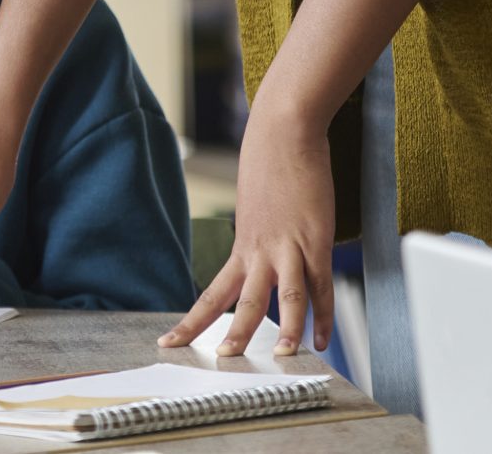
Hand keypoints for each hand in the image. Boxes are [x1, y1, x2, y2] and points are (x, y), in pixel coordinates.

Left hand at [160, 95, 334, 356]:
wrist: (283, 132)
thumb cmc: (268, 163)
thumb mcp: (252, 205)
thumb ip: (255, 232)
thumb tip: (257, 245)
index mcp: (241, 246)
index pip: (211, 293)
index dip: (191, 321)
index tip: (169, 342)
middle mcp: (259, 252)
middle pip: (243, 302)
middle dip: (233, 334)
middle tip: (222, 360)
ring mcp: (288, 247)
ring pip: (284, 298)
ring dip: (283, 330)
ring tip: (281, 357)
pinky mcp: (316, 240)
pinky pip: (320, 285)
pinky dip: (322, 315)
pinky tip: (320, 338)